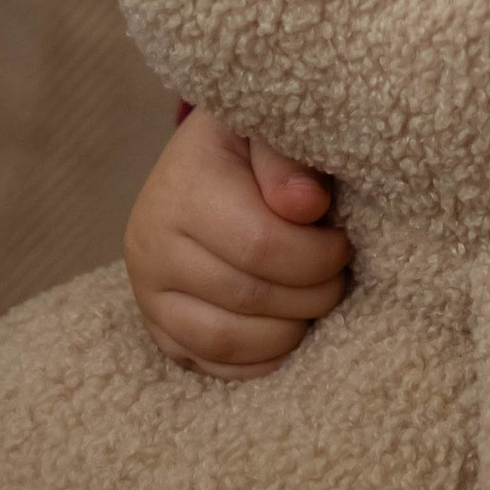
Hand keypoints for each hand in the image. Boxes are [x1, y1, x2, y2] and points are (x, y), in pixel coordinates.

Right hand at [124, 111, 348, 377]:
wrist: (208, 159)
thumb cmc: (253, 142)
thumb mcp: (271, 126)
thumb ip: (288, 159)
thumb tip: (304, 206)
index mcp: (183, 188)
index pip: (260, 245)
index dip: (317, 255)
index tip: (342, 243)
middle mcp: (152, 243)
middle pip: (248, 297)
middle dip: (312, 295)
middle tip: (337, 277)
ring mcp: (147, 291)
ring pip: (224, 340)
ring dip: (288, 332)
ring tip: (313, 303)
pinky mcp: (156, 325)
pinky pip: (207, 363)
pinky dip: (257, 360)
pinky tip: (287, 331)